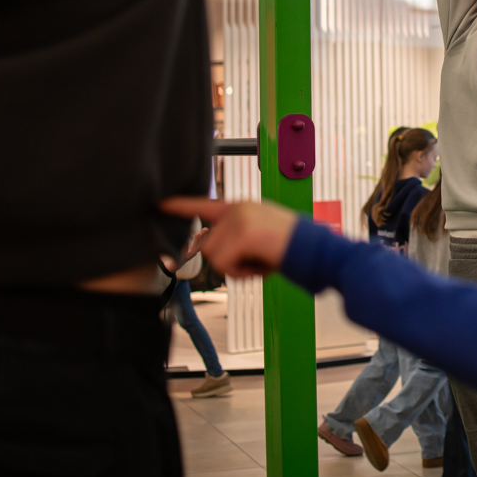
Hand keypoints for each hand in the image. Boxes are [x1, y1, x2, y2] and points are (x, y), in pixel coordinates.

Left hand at [161, 197, 298, 277]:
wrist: (316, 250)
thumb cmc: (291, 247)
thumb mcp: (259, 236)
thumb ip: (235, 238)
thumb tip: (210, 252)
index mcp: (241, 206)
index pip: (204, 205)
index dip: (180, 206)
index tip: (160, 204)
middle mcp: (237, 209)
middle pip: (208, 245)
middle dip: (227, 261)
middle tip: (256, 261)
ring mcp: (239, 219)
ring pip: (215, 258)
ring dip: (237, 268)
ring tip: (262, 262)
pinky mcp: (243, 233)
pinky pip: (226, 264)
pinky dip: (243, 272)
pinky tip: (262, 265)